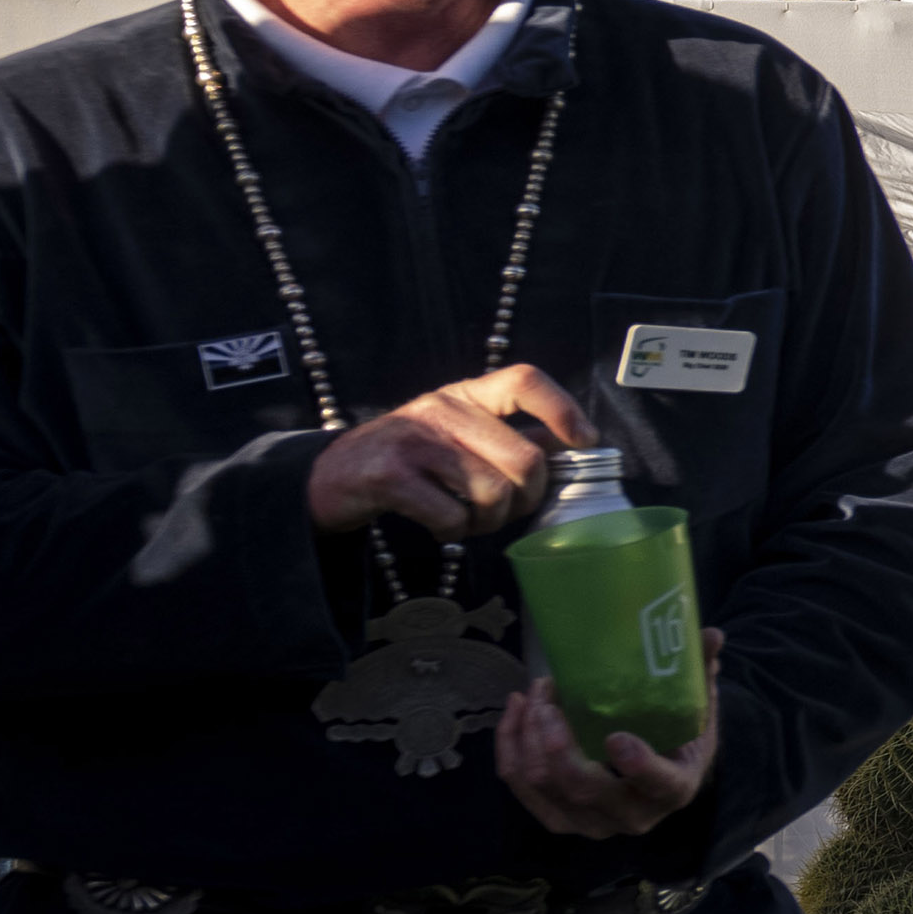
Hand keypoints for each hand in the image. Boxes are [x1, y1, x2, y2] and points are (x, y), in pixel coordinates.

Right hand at [305, 366, 601, 539]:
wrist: (328, 478)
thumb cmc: (409, 460)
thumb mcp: (456, 433)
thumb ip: (505, 436)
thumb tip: (569, 449)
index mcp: (466, 394)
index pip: (525, 380)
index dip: (564, 410)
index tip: (584, 442)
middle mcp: (442, 409)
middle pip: (524, 459)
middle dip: (526, 498)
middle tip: (505, 511)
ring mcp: (414, 441)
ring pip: (492, 492)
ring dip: (491, 521)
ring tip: (471, 521)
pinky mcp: (389, 478)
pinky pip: (452, 516)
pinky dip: (455, 532)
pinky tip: (442, 527)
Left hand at [495, 668, 717, 836]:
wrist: (661, 785)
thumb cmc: (680, 743)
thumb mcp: (699, 714)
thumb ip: (701, 676)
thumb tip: (712, 634)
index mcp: (674, 789)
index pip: (658, 783)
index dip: (637, 764)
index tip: (616, 736)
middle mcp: (630, 816)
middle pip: (581, 787)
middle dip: (555, 740)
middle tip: (549, 694)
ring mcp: (589, 823)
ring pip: (542, 784)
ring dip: (527, 735)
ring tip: (535, 693)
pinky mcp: (558, 819)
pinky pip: (520, 787)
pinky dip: (510, 746)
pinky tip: (516, 711)